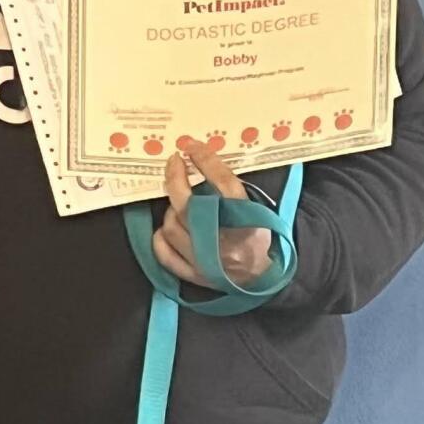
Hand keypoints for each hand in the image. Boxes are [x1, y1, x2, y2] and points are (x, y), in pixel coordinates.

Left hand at [156, 137, 272, 289]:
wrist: (263, 276)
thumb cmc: (257, 237)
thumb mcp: (254, 208)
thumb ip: (230, 188)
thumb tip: (200, 158)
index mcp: (248, 223)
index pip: (224, 185)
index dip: (206, 161)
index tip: (192, 146)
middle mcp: (225, 243)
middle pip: (190, 207)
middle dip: (176, 179)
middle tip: (174, 163)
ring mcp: (206, 262)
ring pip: (173, 228)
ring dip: (171, 210)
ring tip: (179, 203)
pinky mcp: (194, 275)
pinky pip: (166, 254)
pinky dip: (161, 238)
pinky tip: (167, 228)